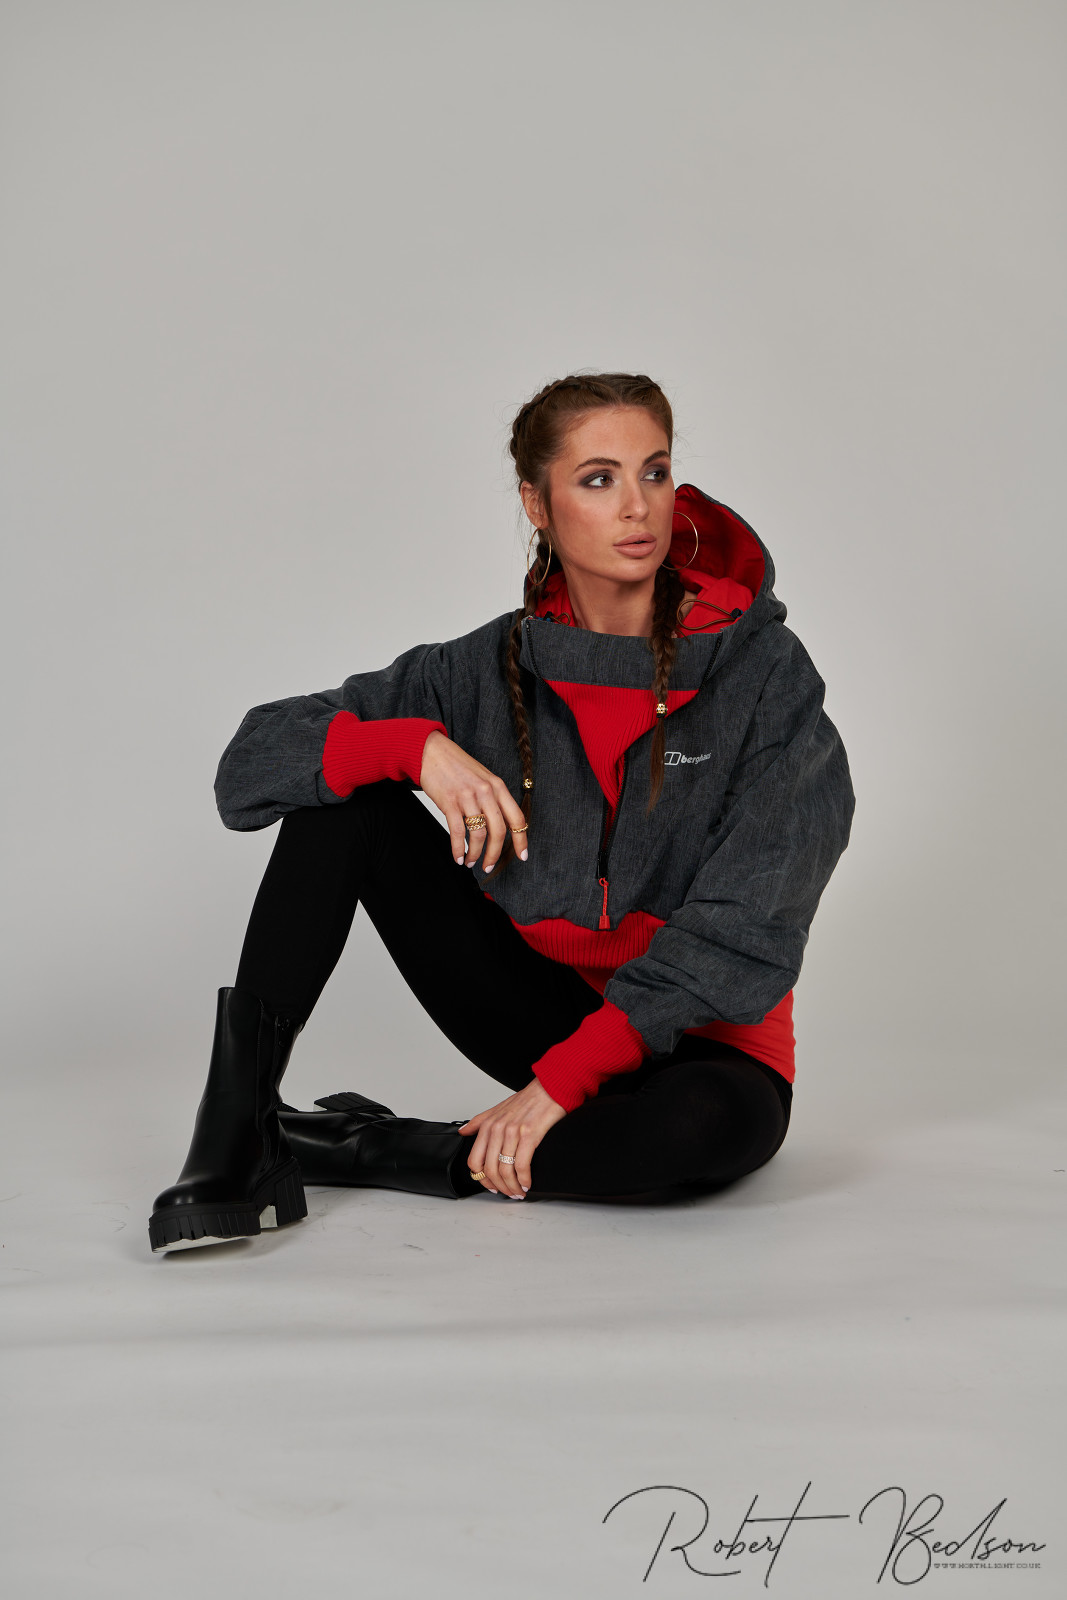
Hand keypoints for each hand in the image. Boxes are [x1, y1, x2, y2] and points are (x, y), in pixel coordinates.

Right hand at [419, 729, 527, 870]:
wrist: (432, 752)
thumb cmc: (457, 767)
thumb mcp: (483, 778)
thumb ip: (493, 798)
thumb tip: (500, 826)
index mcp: (498, 786)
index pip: (517, 818)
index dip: (521, 840)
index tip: (522, 856)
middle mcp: (486, 791)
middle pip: (499, 831)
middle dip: (495, 854)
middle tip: (489, 866)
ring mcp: (468, 797)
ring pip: (479, 834)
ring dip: (476, 854)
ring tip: (470, 862)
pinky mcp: (450, 802)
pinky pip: (458, 832)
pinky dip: (459, 849)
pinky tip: (458, 856)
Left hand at [457, 1077, 566, 1197]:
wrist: (549, 1088)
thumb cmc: (527, 1099)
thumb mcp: (498, 1108)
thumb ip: (479, 1121)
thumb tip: (463, 1131)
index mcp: (487, 1125)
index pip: (474, 1160)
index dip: (481, 1178)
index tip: (491, 1186)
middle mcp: (497, 1129)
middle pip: (489, 1170)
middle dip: (498, 1187)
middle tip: (507, 1193)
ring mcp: (512, 1132)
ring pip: (505, 1170)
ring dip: (512, 1187)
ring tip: (518, 1192)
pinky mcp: (529, 1135)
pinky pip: (522, 1165)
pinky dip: (524, 1179)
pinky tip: (527, 1183)